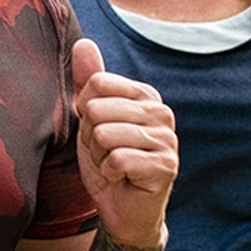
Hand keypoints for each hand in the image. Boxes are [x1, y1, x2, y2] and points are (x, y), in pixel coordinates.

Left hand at [71, 37, 176, 250]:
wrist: (120, 208)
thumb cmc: (106, 160)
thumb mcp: (90, 119)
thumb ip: (88, 81)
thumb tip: (83, 42)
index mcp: (144, 95)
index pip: (95, 85)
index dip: (84, 113)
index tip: (97, 130)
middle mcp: (161, 112)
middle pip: (96, 109)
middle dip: (90, 138)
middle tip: (106, 153)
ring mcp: (168, 140)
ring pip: (104, 135)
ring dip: (99, 157)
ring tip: (114, 165)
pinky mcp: (166, 167)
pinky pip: (117, 160)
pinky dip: (110, 174)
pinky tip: (123, 179)